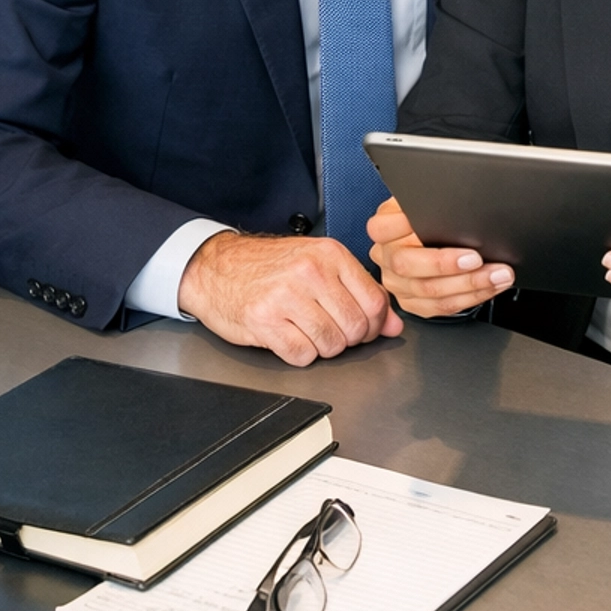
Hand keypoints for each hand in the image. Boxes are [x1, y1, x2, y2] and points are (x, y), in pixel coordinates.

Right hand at [177, 231, 403, 367]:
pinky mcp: (264, 322)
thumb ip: (360, 292)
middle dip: (349, 339)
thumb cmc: (269, 266)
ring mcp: (285, 297)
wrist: (216, 267)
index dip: (374, 324)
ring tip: (308, 332)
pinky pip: (302, 355)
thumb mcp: (319, 265)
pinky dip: (300, 355)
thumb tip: (394, 324)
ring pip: (331, 344)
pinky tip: (290, 338)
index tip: (363, 327)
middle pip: (355, 327)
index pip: (375, 301)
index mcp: (330, 254)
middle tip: (332, 331)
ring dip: (324, 348)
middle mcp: (310, 272)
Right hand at [367, 196, 514, 318]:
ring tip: (498, 274)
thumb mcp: (428, 201)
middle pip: (406, 264)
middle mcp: (386, 257)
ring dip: (469, 284)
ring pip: (429, 290)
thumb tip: (452, 200)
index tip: (441, 223)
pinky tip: (490, 287)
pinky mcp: (411, 303)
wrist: (431, 239)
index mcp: (383, 229)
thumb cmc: (433, 216)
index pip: (383, 228)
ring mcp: (396, 283)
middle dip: (446, 263)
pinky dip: (471, 297)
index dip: (408, 226)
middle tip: (477, 258)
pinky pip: (440, 307)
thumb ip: (431, 201)